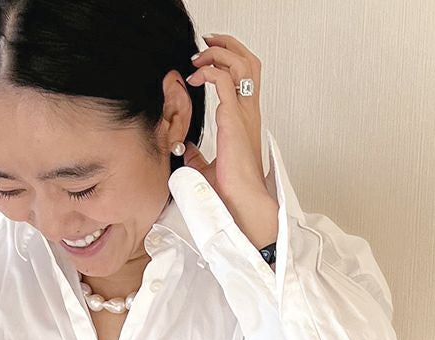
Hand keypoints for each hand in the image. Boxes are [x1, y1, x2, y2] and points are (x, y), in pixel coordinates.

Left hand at [184, 33, 275, 226]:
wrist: (242, 201)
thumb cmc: (232, 190)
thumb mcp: (209, 168)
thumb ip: (198, 155)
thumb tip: (186, 150)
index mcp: (246, 120)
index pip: (246, 76)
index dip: (229, 60)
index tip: (208, 59)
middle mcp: (248, 112)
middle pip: (248, 61)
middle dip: (227, 45)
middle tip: (206, 43)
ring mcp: (243, 113)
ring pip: (239, 64)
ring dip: (218, 53)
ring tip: (199, 57)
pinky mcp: (232, 118)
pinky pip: (223, 81)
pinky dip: (208, 72)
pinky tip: (195, 78)